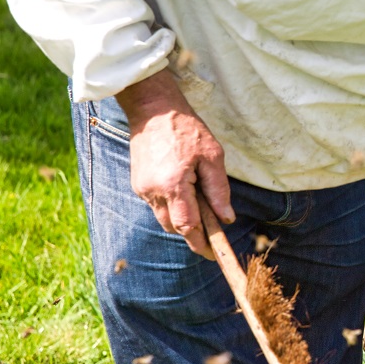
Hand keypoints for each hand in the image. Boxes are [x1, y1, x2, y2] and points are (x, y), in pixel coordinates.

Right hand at [116, 69, 234, 258]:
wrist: (153, 109)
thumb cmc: (186, 129)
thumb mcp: (212, 157)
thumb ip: (219, 190)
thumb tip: (226, 218)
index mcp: (172, 185)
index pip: (187, 227)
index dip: (200, 243)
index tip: (213, 254)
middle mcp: (153, 191)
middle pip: (174, 227)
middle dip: (193, 231)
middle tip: (213, 227)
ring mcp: (142, 189)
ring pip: (164, 218)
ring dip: (182, 218)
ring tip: (200, 201)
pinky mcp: (138, 184)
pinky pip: (157, 205)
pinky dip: (172, 206)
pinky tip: (184, 190)